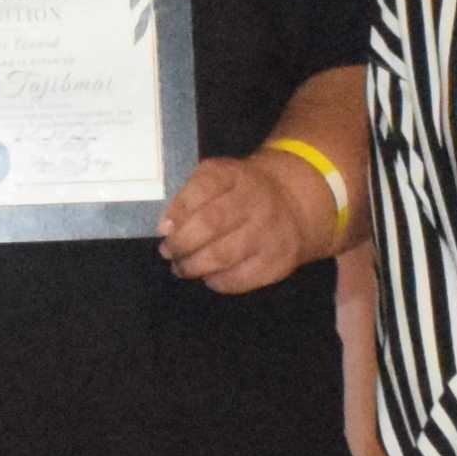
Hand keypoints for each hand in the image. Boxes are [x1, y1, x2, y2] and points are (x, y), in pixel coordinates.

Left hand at [160, 147, 343, 294]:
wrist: (293, 204)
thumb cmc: (240, 192)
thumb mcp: (218, 177)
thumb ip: (190, 196)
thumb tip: (166, 228)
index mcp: (234, 174)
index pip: (204, 186)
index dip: (179, 210)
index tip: (163, 228)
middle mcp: (255, 200)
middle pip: (210, 224)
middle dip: (181, 244)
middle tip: (169, 252)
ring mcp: (269, 232)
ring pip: (222, 256)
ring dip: (193, 266)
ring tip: (182, 267)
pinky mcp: (277, 261)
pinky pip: (238, 279)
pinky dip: (216, 281)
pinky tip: (209, 275)